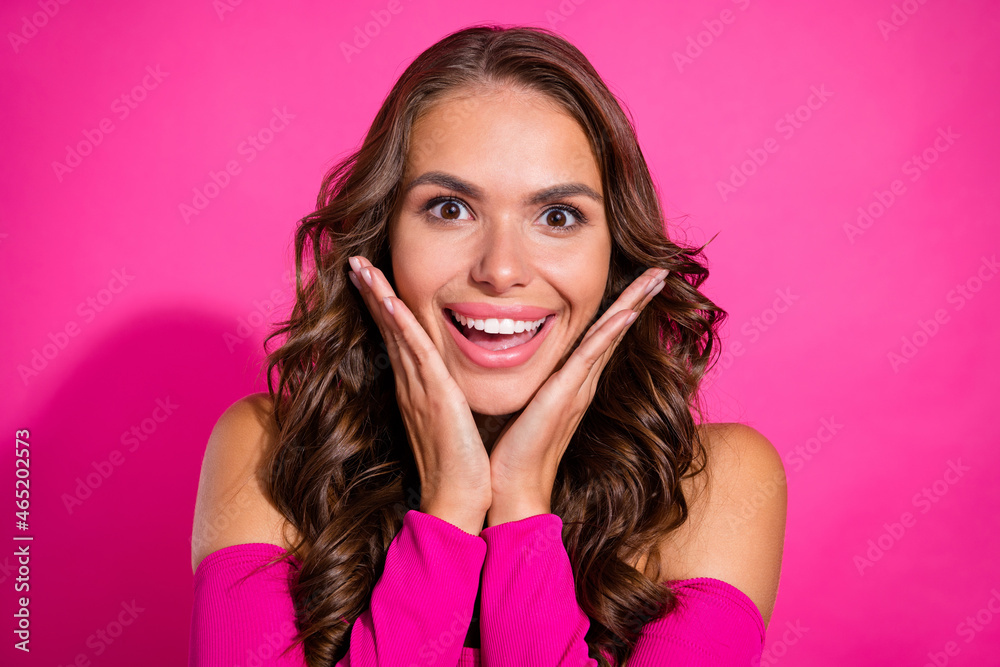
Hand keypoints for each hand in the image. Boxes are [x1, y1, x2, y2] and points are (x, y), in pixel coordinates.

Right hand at [348, 256, 490, 533]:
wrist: (458, 500)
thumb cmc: (462, 465)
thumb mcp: (454, 422)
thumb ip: (450, 399)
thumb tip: (454, 384)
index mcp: (417, 389)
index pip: (397, 338)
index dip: (384, 307)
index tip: (373, 279)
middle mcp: (411, 385)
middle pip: (388, 329)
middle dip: (372, 293)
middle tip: (356, 261)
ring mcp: (418, 389)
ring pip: (395, 333)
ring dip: (378, 297)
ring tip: (362, 267)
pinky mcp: (433, 396)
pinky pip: (414, 351)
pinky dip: (400, 324)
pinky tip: (391, 300)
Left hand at [485, 267, 668, 526]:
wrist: (512, 487)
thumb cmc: (511, 450)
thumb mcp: (523, 405)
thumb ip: (529, 384)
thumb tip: (511, 358)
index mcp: (572, 382)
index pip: (601, 336)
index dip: (621, 306)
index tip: (638, 280)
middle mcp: (581, 383)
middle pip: (615, 330)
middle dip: (639, 297)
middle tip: (663, 269)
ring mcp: (577, 388)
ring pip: (610, 336)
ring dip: (634, 304)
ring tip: (656, 277)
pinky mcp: (565, 396)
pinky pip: (591, 356)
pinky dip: (610, 332)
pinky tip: (626, 311)